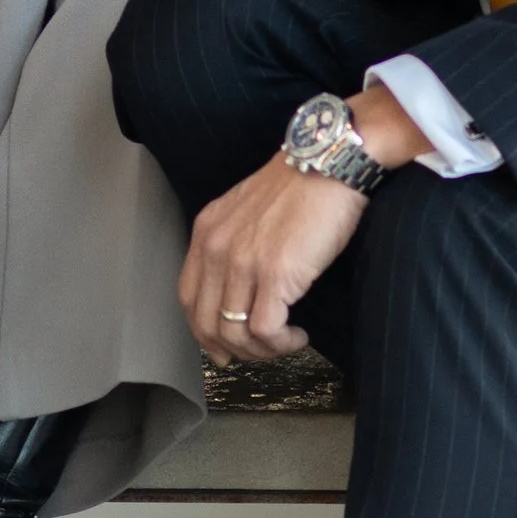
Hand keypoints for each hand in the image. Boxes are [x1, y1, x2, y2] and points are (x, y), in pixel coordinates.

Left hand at [180, 148, 373, 365]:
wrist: (328, 163)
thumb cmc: (299, 185)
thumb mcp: (246, 209)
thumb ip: (233, 243)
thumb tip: (239, 290)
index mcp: (207, 232)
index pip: (188, 298)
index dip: (202, 332)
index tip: (221, 347)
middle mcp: (217, 249)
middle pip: (206, 323)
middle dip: (231, 349)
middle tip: (258, 354)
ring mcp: (244, 263)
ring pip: (234, 333)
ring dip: (261, 350)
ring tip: (285, 340)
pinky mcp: (276, 275)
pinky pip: (266, 330)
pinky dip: (281, 343)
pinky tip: (298, 335)